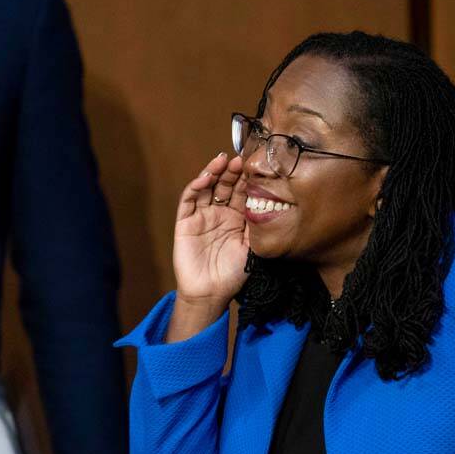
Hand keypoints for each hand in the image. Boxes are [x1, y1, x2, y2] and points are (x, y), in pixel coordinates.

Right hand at [172, 153, 249, 307]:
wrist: (212, 293)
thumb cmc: (235, 274)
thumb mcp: (253, 246)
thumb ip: (257, 223)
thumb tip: (269, 199)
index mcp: (237, 217)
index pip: (242, 191)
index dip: (248, 178)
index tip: (257, 165)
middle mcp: (220, 212)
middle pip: (225, 185)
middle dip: (232, 171)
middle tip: (240, 160)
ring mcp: (202, 215)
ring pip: (207, 187)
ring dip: (213, 173)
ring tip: (222, 161)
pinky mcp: (185, 221)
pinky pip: (189, 200)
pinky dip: (195, 187)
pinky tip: (204, 178)